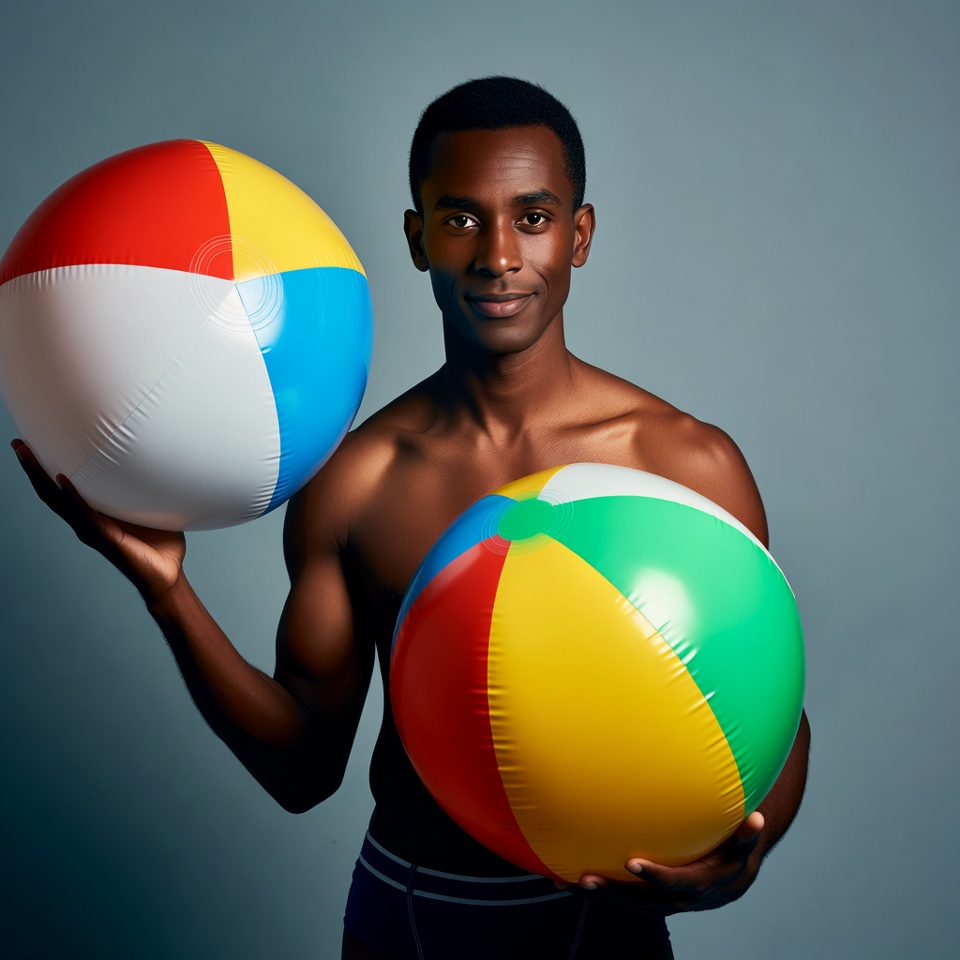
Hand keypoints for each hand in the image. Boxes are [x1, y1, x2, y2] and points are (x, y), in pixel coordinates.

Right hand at [11, 439, 185, 600]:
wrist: (168, 575)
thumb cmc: (160, 543)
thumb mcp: (150, 509)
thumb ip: (145, 490)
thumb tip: (155, 461)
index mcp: (94, 514)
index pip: (63, 489)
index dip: (48, 469)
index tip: (33, 445)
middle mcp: (86, 522)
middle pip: (51, 492)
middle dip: (33, 468)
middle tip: (17, 443)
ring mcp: (92, 530)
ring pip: (59, 501)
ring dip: (42, 477)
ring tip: (28, 455)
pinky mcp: (106, 538)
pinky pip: (86, 515)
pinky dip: (73, 497)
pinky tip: (62, 481)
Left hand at [568, 811, 764, 915]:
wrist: (724, 884)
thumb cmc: (729, 853)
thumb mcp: (740, 845)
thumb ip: (746, 834)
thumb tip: (757, 817)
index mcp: (695, 885)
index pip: (673, 883)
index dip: (654, 877)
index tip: (632, 863)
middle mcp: (673, 900)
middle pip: (639, 901)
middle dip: (613, 893)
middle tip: (588, 879)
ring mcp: (655, 902)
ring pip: (623, 904)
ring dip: (596, 896)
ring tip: (566, 883)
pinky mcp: (642, 899)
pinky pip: (616, 897)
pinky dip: (593, 891)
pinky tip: (563, 877)